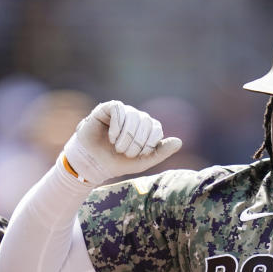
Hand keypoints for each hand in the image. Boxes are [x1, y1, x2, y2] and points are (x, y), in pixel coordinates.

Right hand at [62, 100, 182, 184]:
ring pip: (132, 115)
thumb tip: (179, 142)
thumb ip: (161, 152)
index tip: (138, 155)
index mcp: (146, 129)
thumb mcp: (142, 162)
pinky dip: (117, 125)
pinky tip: (111, 137)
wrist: (92, 163)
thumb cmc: (117, 162)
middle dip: (136, 141)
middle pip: (145, 121)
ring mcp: (122, 112)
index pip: (155, 129)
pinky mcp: (107, 108)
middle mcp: (136, 118)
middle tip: (125, 153)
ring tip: (117, 147)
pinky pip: (118, 109)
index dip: (148, 143)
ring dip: (126, 135)